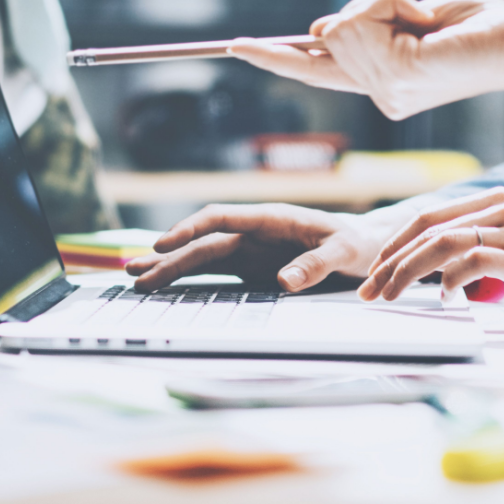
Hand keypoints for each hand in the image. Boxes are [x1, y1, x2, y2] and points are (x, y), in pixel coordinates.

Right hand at [124, 203, 401, 292]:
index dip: (190, 229)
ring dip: (170, 266)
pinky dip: (188, 278)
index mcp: (272, 218)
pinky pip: (214, 272)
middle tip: (136, 272)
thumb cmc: (357, 244)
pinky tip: (164, 285)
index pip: (222, 218)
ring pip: (202, 256)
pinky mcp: (251, 269)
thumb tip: (283, 281)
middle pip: (203, 241)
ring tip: (136, 277)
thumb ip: (316, 264)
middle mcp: (254, 232)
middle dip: (169, 256)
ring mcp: (250, 250)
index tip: (164, 243)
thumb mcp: (344, 252)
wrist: (367, 247)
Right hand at [229, 0, 503, 119]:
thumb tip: (319, 30)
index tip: (235, 46)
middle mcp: (379, 95)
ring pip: (340, 25)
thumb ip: (366, 26)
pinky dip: (389, 2)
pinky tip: (422, 20)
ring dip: (382, 3)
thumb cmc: (476, 27)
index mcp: (382, 84)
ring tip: (425, 20)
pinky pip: (360, 21)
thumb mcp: (411, 19)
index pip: (315, 71)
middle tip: (419, 16)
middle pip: (328, 34)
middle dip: (368, 6)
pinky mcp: (394, 75)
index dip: (274, 56)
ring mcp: (384, 91)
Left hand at [360, 188, 503, 333]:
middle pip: (428, 227)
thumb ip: (477, 252)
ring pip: (443, 243)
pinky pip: (473, 262)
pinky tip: (445, 299)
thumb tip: (435, 273)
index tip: (374, 272)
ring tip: (389, 295)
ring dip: (406, 271)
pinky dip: (450, 281)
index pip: (430, 216)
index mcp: (498, 202)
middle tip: (368, 288)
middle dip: (390, 259)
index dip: (395, 243)